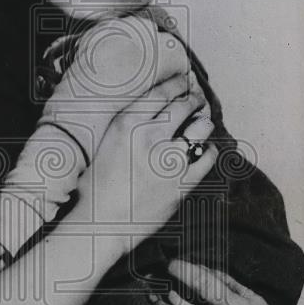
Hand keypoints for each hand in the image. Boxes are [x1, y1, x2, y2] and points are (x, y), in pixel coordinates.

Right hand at [76, 73, 216, 230]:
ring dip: (203, 122)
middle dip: (194, 99)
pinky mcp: (184, 182)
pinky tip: (204, 151)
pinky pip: (209, 156)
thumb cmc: (94, 189)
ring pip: (202, 126)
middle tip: (196, 100)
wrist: (100, 225)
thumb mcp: (105, 146)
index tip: (184, 80)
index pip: (162, 92)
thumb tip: (149, 118)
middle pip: (184, 105)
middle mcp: (150, 135)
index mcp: (127, 123)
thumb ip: (128, 129)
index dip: (178, 83)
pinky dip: (209, 150)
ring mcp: (170, 159)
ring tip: (201, 123)